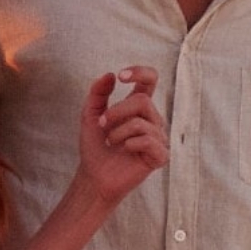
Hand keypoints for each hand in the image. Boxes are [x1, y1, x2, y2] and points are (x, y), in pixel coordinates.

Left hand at [78, 66, 167, 205]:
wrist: (94, 176)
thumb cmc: (95, 147)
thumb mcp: (90, 115)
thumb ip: (98, 93)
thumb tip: (110, 75)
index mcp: (138, 108)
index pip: (150, 80)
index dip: (140, 73)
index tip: (121, 76)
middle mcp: (152, 120)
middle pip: (143, 101)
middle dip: (117, 111)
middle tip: (102, 124)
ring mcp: (159, 138)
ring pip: (142, 122)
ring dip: (118, 131)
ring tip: (110, 142)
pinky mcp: (160, 156)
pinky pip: (149, 140)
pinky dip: (130, 143)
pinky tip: (124, 150)